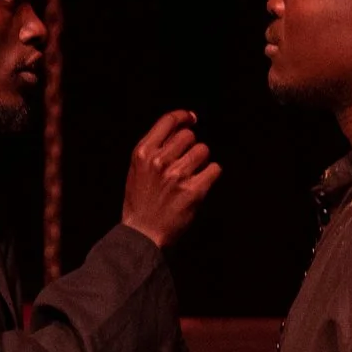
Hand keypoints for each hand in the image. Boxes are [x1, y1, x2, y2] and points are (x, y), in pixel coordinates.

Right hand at [122, 111, 221, 247]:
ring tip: (192, 175)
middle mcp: (160, 161)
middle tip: (186, 162)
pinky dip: (211, 174)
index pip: (168, 121)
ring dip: (202, 161)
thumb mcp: (137, 169)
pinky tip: (201, 183)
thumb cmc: (141, 202)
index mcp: (143, 153)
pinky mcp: (194, 191)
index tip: (191, 119)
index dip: (183, 117)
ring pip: (203, 151)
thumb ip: (155, 148)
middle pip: (189, 136)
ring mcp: (177, 176)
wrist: (143, 233)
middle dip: (191, 146)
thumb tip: (180, 128)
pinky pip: (215, 169)